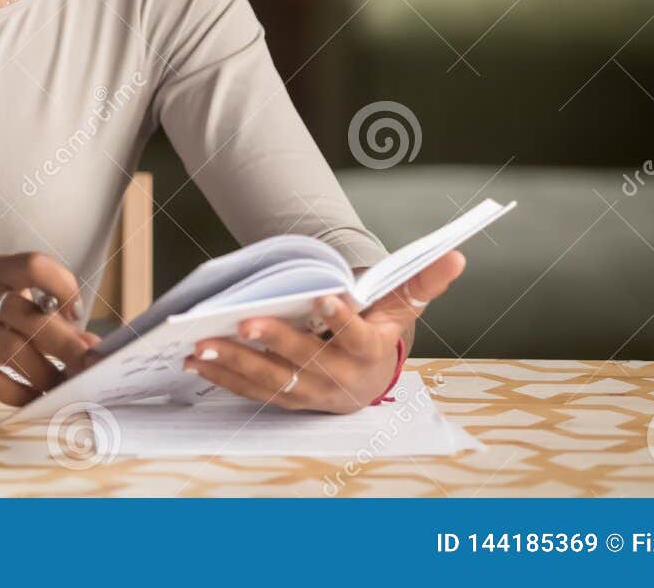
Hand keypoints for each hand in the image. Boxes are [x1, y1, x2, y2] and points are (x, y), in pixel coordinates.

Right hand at [0, 252, 99, 406]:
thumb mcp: (12, 301)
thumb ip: (50, 316)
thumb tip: (90, 345)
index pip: (34, 266)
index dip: (62, 286)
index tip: (76, 314)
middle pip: (29, 316)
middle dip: (65, 345)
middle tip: (87, 366)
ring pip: (12, 350)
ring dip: (44, 373)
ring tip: (62, 386)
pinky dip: (19, 392)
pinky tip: (34, 397)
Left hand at [182, 250, 465, 412]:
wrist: (368, 381)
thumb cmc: (380, 333)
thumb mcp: (401, 308)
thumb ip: (422, 281)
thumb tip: (456, 254)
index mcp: (370, 351)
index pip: (357, 335)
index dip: (342, 318)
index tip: (325, 297)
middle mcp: (339, 377)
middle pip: (304, 359)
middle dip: (273, 342)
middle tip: (243, 323)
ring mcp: (309, 392)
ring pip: (270, 379)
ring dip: (234, 363)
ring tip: (203, 344)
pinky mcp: (284, 399)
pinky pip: (250, 391)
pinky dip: (222, 377)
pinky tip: (196, 361)